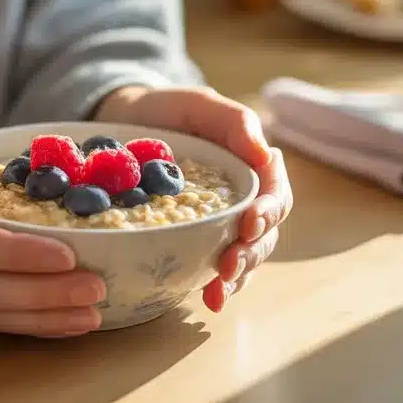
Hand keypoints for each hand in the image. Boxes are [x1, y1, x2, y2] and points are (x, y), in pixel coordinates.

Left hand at [96, 86, 293, 311]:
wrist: (127, 122)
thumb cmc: (168, 109)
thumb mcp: (200, 104)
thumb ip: (235, 123)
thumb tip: (268, 155)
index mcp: (253, 166)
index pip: (275, 193)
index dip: (268, 212)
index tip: (250, 224)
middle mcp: (244, 198)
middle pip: (264, 233)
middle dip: (251, 253)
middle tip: (229, 267)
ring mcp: (222, 221)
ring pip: (243, 255)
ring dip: (236, 277)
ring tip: (218, 292)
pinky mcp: (198, 237)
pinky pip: (213, 265)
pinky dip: (214, 284)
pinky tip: (206, 298)